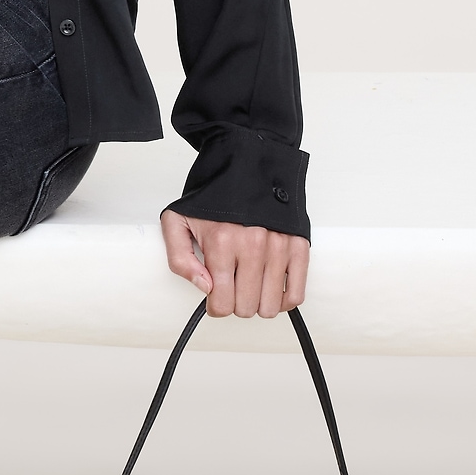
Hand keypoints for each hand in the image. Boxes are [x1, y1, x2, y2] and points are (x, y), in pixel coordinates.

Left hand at [160, 210, 308, 318]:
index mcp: (222, 242)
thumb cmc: (213, 196)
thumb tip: (205, 287)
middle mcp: (253, 245)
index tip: (215, 298)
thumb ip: (179, 259)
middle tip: (231, 287)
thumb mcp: (176, 221)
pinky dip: (283, 299)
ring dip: (258, 303)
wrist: (246, 166)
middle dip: (235, 304)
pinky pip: (296, 294)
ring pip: (270, 307)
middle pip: (246, 308)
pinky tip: (270, 288)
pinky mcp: (298, 246)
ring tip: (249, 285)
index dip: (215, 307)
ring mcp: (279, 247)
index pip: (222, 303)